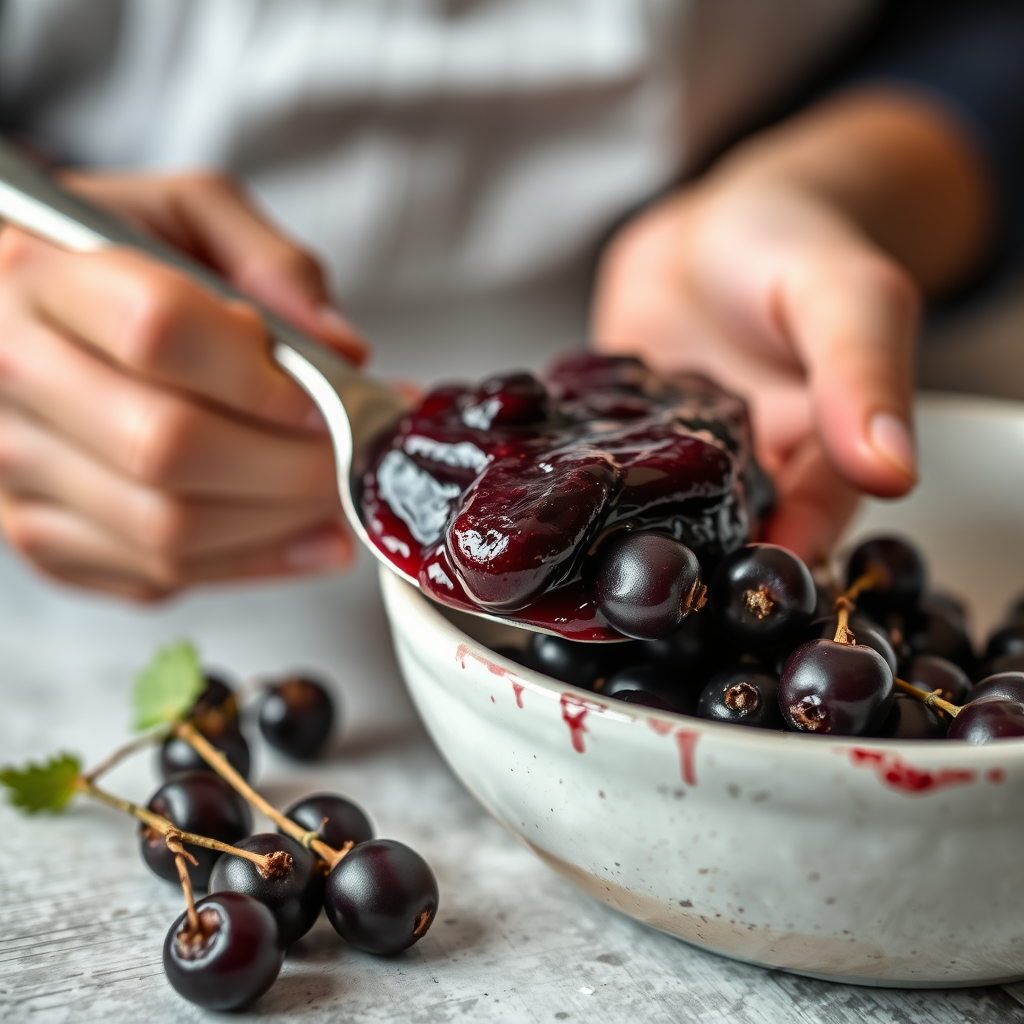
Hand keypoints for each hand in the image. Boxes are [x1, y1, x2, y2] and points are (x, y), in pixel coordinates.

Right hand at [0, 170, 367, 598]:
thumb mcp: (189, 215)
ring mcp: (12, 468)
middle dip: (292, 465)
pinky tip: (307, 538)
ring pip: (166, 530)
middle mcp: (10, 372)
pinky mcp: (38, 533)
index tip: (327, 398)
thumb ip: (270, 262)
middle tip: (354, 458)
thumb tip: (341, 350)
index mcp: (37, 271)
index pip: (158, 332)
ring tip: (341, 497)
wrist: (21, 311)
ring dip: (281, 523)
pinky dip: (251, 564)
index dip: (262, 378)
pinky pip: (156, 576)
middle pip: (167, 447)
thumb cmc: (111, 257)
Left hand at [592, 91, 990, 562]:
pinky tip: (528, 490)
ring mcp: (669, 462)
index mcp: (815, 461)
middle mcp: (739, 475)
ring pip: (643, 517)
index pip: (805, 530)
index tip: (736, 588)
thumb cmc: (795, 246)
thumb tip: (891, 470)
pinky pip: (585, 467)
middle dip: (680, 570)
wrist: (713, 226)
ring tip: (566, 556)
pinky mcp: (613, 440)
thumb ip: (862, 375)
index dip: (774, 563)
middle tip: (636, 589)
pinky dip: (558, 478)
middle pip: (717, 541)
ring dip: (608, 536)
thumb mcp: (847, 296)